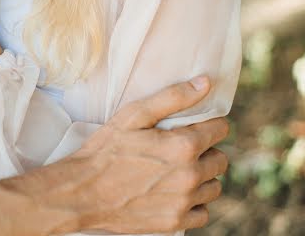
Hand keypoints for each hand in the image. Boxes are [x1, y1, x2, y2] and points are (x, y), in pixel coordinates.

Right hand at [72, 77, 227, 233]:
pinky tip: (175, 192)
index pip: (220, 129)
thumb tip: (205, 83)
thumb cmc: (107, 148)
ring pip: (214, 187)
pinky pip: (203, 212)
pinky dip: (194, 202)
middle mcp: (190, 176)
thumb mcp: (135, 114)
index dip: (209, 123)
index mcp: (183, 146)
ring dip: (202, 176)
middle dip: (207, 149)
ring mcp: (184, 203)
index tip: (194, 125)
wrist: (83, 191)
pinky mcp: (175, 223)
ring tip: (178, 169)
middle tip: (182, 147)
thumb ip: (173, 97)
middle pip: (221, 159)